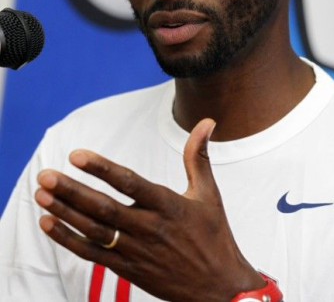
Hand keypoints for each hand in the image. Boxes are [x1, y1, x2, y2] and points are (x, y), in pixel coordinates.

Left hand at [34, 118, 265, 301]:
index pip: (130, 183)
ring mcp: (136, 250)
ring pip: (94, 230)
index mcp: (169, 206)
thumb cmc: (214, 235)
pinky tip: (48, 223)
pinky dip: (67, 239)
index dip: (102, 169)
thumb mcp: (209, 194)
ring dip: (65, 212)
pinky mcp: (127, 269)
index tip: (76, 156)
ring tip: (41, 194)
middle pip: (104, 207)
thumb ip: (198, 157)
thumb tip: (206, 122)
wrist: (218, 286)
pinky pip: (91, 253)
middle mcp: (150, 228)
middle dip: (72, 190)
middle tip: (46, 175)